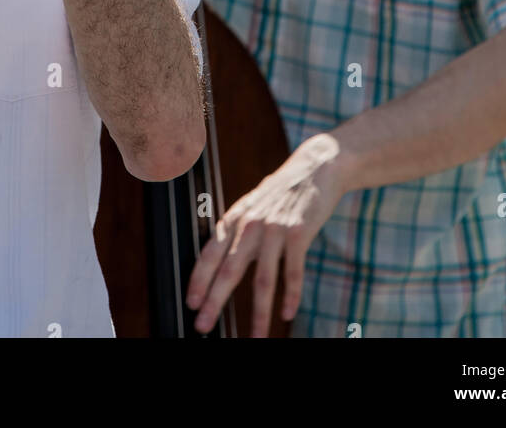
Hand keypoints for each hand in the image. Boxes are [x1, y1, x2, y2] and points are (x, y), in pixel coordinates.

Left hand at [185, 134, 345, 336]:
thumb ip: (236, 233)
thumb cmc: (280, 194)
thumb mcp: (251, 207)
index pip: (210, 253)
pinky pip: (293, 272)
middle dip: (215, 301)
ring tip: (255, 336)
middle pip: (230, 270)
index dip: (198, 280)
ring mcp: (275, 228)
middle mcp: (251, 224)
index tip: (191, 304)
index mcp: (235, 219)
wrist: (314, 169)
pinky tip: (288, 315)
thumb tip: (218, 266)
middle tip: (203, 325)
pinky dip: (291, 296)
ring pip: (263, 279)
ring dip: (258, 313)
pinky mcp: (299, 233)